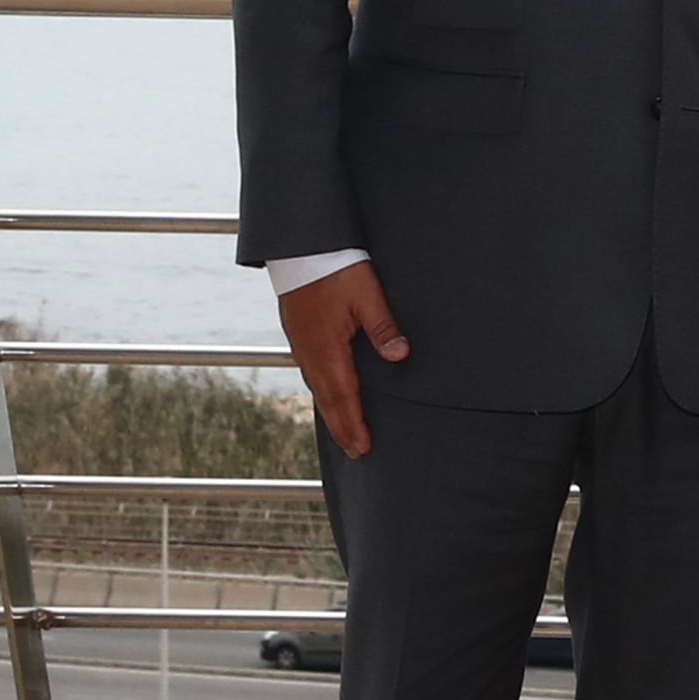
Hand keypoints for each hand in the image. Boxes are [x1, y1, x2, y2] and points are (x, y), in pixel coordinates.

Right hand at [279, 261, 408, 459]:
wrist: (301, 248)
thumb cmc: (337, 268)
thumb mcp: (368, 295)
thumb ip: (383, 327)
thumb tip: (400, 356)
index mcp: (327, 349)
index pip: (343, 397)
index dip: (353, 424)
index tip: (363, 447)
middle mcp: (310, 353)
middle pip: (327, 400)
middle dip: (342, 427)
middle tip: (357, 451)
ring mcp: (301, 345)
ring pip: (317, 388)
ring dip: (332, 411)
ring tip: (345, 431)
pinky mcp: (298, 335)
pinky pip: (311, 372)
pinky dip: (322, 391)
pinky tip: (330, 393)